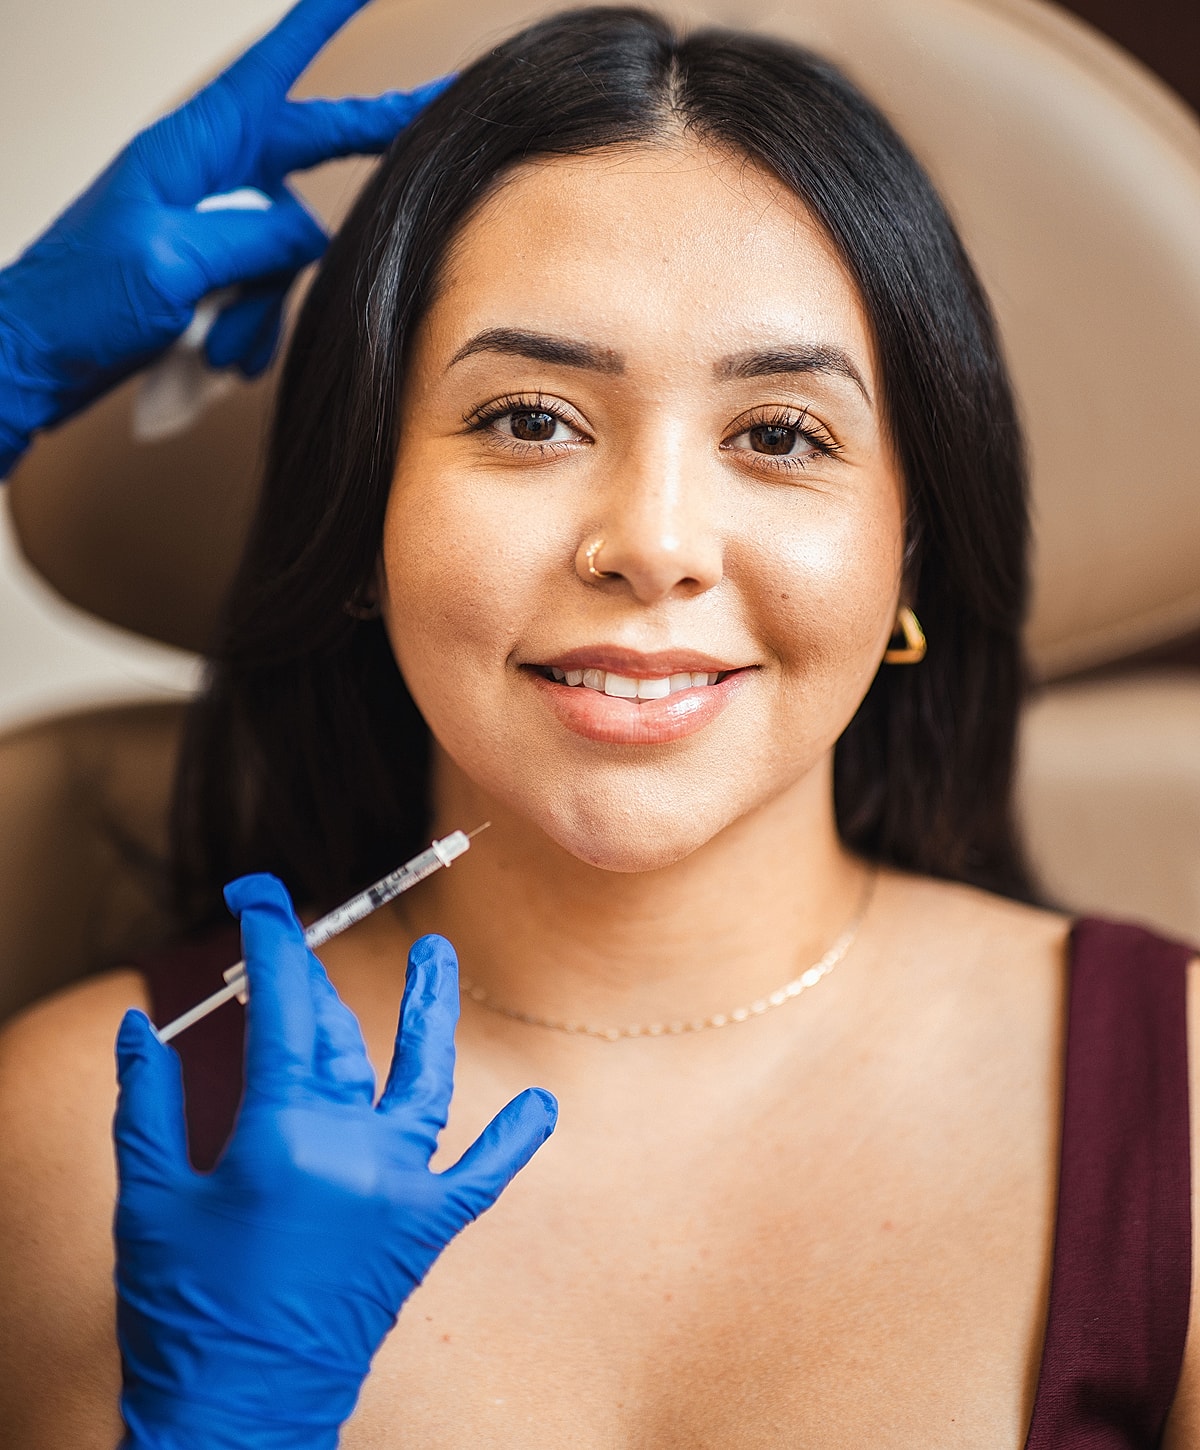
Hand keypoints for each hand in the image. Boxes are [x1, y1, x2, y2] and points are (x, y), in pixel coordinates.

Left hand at [0, 0, 450, 473]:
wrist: (35, 359)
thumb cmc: (77, 301)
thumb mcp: (173, 261)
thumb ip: (255, 237)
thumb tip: (310, 233)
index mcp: (193, 147)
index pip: (273, 66)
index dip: (323, 20)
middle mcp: (210, 177)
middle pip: (311, 146)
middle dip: (369, 139)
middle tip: (434, 110)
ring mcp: (214, 226)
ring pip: (289, 253)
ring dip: (260, 307)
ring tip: (214, 338)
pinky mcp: (211, 275)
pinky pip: (264, 297)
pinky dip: (246, 333)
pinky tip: (212, 352)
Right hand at [113, 873, 555, 1449]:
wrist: (235, 1423)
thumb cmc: (182, 1315)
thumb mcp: (151, 1202)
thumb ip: (148, 1105)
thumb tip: (144, 1027)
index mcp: (282, 1136)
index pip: (282, 1007)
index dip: (271, 941)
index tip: (260, 896)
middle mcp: (355, 1152)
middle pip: (339, 1037)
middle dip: (311, 978)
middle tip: (293, 939)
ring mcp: (399, 1192)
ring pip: (426, 1080)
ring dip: (432, 1014)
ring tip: (443, 956)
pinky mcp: (424, 1236)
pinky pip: (481, 1178)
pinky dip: (513, 1142)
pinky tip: (542, 1108)